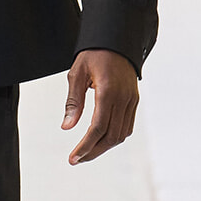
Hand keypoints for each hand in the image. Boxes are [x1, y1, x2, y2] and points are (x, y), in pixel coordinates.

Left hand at [62, 49, 138, 163]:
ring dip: (104, 147)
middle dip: (93, 151)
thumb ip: (73, 102)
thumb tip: (67, 127)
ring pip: (121, 134)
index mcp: (107, 91)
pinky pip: (127, 126)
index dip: (85, 146)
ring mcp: (131, 100)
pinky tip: (101, 140)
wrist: (116, 41)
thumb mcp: (77, 74)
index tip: (73, 158)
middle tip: (77, 160)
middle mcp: (123, 98)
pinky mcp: (134, 100)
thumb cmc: (94, 54)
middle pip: (110, 136)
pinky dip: (115, 137)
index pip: (97, 128)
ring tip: (86, 152)